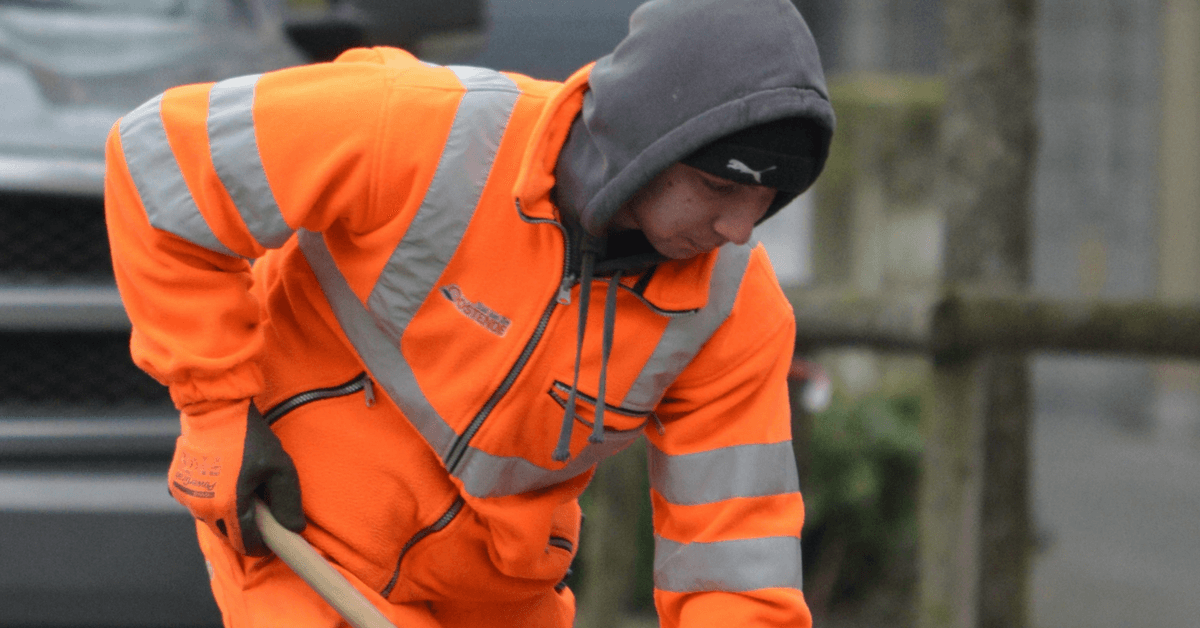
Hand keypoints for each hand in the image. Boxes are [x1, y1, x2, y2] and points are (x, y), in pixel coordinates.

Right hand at [168, 400, 304, 554]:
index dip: (261, 544)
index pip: (245, 543)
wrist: (215, 410)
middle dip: (244, 528)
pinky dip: (209, 499)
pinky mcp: (175, 485)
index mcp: (228, 506)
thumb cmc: (250, 437)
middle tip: (259, 507)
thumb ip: (288, 502)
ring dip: (226, 513)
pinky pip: (196, 503)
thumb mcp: (280, 467)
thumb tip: (294, 529)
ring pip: (211, 520)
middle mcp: (201, 507)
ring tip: (241, 488)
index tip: (271, 537)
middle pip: (227, 534)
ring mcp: (185, 497)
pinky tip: (222, 479)